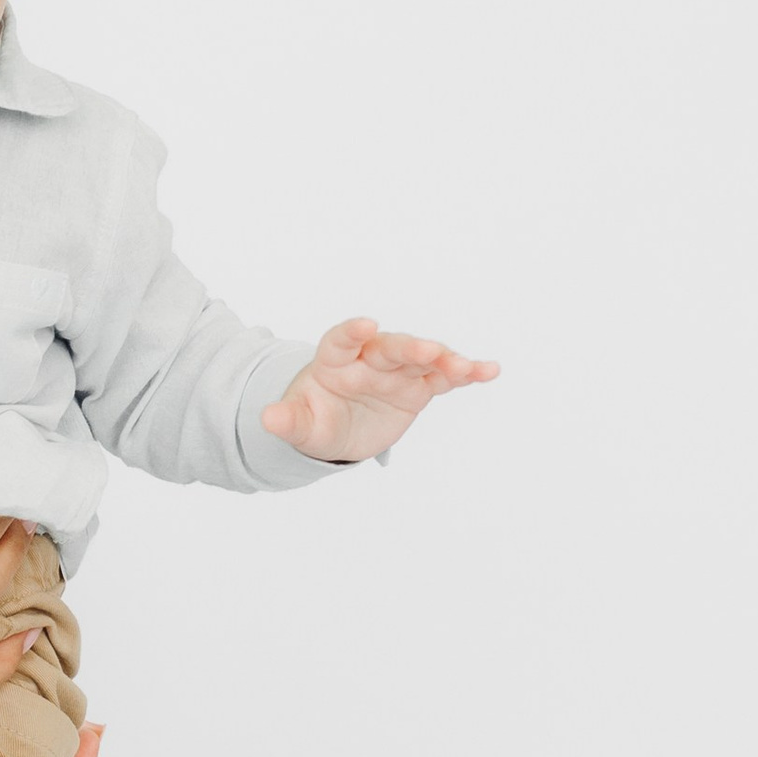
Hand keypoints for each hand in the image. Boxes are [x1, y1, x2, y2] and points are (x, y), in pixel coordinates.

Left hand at [260, 318, 498, 463]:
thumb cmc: (314, 421)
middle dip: (409, 347)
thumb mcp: (300, 426)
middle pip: (390, 346)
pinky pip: (444, 378)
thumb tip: (267, 419)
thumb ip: (288, 421)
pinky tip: (490, 370)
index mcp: (334, 361)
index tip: (365, 325)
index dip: (352, 331)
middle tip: (430, 350)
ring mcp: (396, 371)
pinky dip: (466, 373)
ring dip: (444, 360)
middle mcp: (369, 359)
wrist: (336, 432)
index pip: (341, 340)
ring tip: (466, 367)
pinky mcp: (418, 387)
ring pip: (422, 359)